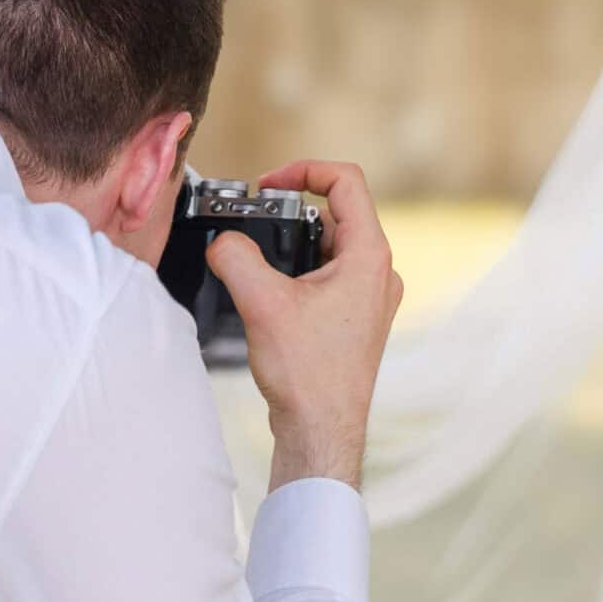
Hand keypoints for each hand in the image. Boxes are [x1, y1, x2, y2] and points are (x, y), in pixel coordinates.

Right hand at [207, 159, 402, 489]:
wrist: (322, 431)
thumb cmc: (309, 375)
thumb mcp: (261, 303)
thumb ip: (236, 257)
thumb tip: (223, 242)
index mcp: (370, 256)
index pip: (347, 181)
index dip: (304, 170)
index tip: (269, 185)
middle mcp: (379, 272)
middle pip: (338, 213)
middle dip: (292, 212)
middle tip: (255, 223)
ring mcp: (371, 297)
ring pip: (332, 246)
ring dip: (294, 245)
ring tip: (259, 262)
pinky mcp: (357, 318)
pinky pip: (330, 275)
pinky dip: (300, 272)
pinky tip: (271, 294)